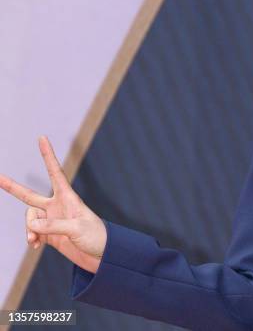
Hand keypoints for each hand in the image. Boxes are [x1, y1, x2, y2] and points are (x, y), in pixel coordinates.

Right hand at [0, 136, 106, 273]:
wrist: (101, 255)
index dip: (47, 155)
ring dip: (29, 229)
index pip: (55, 172)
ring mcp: (51, 219)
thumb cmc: (96, 236)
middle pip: (29, 196)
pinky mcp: (49, 234)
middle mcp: (57, 206)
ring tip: (35, 240)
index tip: (42, 138)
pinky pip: (32, 232)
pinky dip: (31, 238)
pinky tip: (35, 245)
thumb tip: (32, 224)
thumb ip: (54, 226)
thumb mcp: (77, 228)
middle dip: (12, 187)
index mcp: (68, 197)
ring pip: (29, 219)